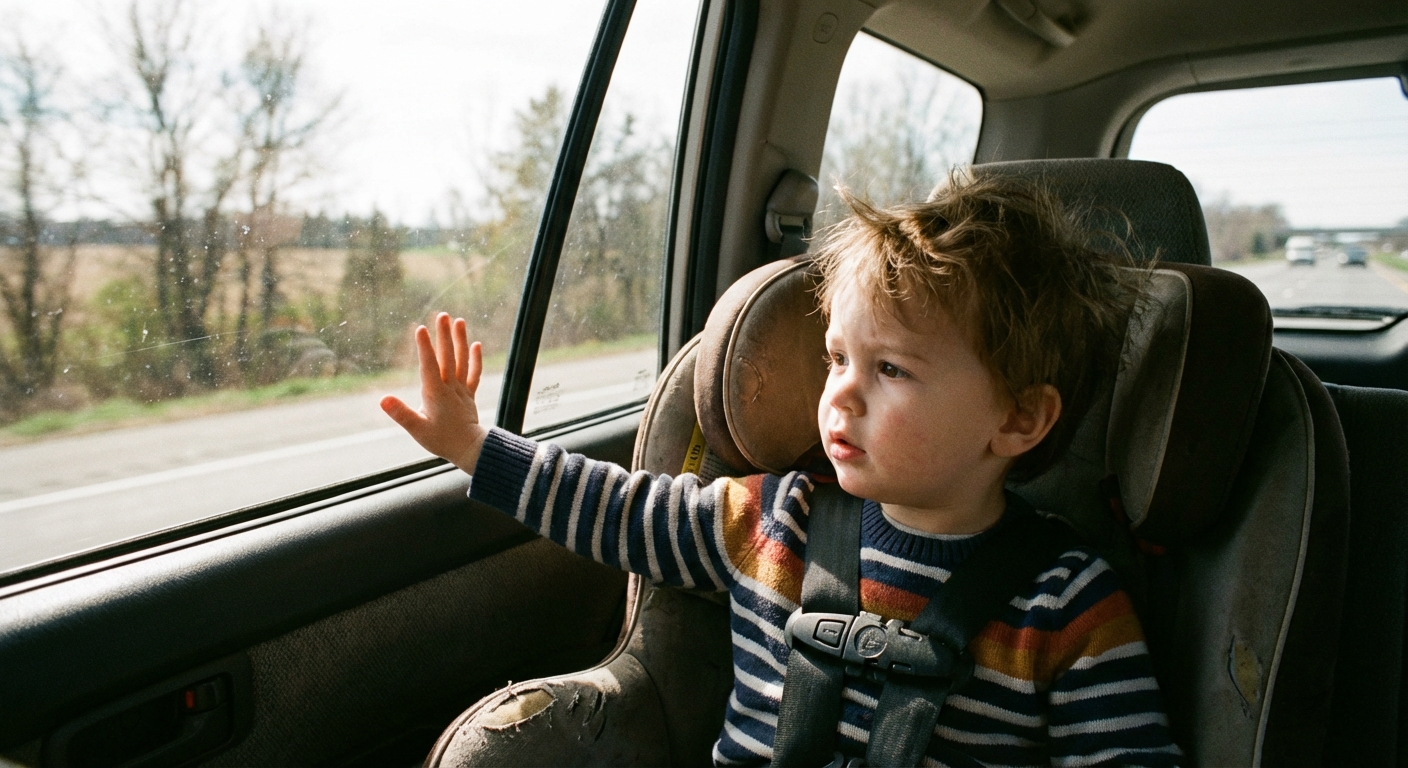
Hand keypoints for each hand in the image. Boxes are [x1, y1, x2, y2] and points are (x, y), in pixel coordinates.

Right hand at [381, 312, 488, 473]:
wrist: (469, 449)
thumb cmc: (441, 440)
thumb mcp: (417, 429)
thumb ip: (401, 413)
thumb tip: (383, 399)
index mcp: (436, 393)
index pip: (429, 365)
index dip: (424, 347)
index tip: (420, 328)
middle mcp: (450, 387)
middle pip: (447, 357)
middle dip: (444, 335)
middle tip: (442, 314)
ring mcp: (462, 390)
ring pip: (462, 361)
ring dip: (460, 340)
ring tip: (459, 321)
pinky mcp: (469, 395)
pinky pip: (473, 374)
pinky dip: (475, 359)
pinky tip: (476, 344)